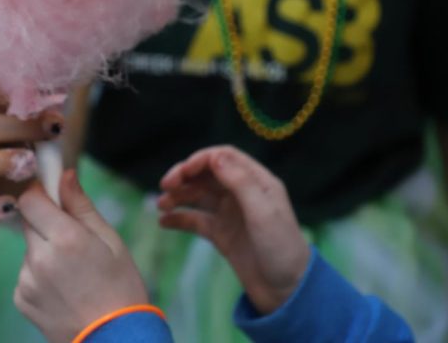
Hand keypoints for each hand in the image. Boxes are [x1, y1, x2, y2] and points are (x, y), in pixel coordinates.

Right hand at [0, 81, 63, 236]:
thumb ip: (41, 104)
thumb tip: (59, 89)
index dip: (1, 93)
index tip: (38, 98)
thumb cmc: (29, 135)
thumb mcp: (36, 115)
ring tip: (30, 165)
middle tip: (51, 130)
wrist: (25, 177)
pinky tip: (9, 206)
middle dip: (12, 127)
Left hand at [15, 170, 148, 342]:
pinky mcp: (21, 299)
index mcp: (65, 238)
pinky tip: (64, 288)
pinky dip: (40, 274)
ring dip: (44, 250)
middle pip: (28, 221)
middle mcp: (39, 258)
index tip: (52, 195)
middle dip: (46, 222)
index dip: (40, 193)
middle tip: (72, 238)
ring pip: (29, 248)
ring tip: (73, 271)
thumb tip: (65, 175)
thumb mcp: (111, 242)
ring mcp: (26, 281)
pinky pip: (26, 273)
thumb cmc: (121, 287)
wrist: (113, 339)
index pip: (30, 199)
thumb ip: (82, 206)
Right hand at [158, 146, 309, 314]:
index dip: (201, 160)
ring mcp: (230, 214)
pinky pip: (196, 220)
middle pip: (207, 174)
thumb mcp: (263, 213)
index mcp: (258, 182)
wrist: (286, 292)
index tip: (182, 172)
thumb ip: (240, 182)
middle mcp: (242, 194)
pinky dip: (179, 218)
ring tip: (161, 206)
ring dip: (178, 196)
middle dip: (185, 176)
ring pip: (198, 196)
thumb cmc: (281, 248)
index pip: (225, 158)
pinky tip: (164, 222)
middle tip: (165, 186)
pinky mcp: (221, 234)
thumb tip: (214, 156)